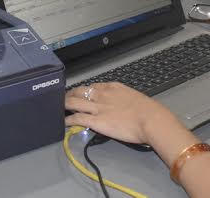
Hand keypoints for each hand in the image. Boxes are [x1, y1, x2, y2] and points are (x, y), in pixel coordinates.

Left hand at [65, 82, 186, 145]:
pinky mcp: (96, 121)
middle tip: (64, 99)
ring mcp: (97, 108)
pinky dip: (68, 119)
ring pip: (74, 102)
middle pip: (79, 91)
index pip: (92, 86)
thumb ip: (124, 99)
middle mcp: (102, 95)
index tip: (80, 93)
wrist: (150, 119)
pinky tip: (63, 122)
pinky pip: (77, 118)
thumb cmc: (148, 110)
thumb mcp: (134, 97)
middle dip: (70, 94)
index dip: (84, 90)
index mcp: (112, 87)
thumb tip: (122, 105)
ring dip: (65, 104)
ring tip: (59, 108)